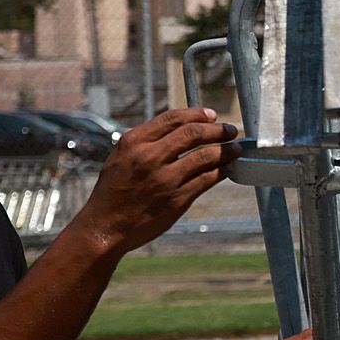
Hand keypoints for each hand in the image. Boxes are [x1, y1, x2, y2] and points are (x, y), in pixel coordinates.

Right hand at [75, 108, 234, 254]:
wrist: (105, 226)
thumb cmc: (113, 191)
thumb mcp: (120, 156)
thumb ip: (146, 141)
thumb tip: (181, 128)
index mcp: (134, 142)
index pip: (173, 119)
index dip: (197, 114)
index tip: (212, 115)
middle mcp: (150, 157)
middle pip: (193, 133)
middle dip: (218, 129)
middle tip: (230, 129)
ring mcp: (165, 179)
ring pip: (205, 156)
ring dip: (225, 150)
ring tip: (235, 148)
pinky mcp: (177, 200)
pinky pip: (207, 180)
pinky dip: (221, 171)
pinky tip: (227, 168)